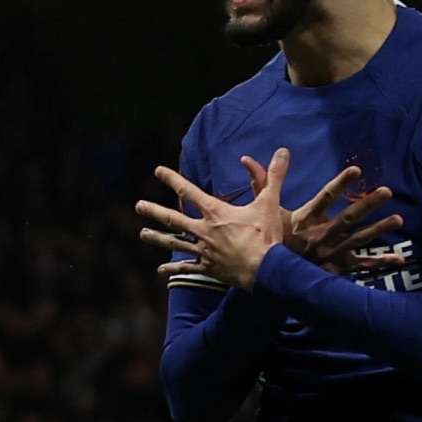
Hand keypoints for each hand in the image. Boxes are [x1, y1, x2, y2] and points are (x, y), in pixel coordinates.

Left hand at [136, 148, 289, 290]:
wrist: (266, 270)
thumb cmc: (266, 235)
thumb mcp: (270, 202)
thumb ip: (274, 176)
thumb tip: (283, 151)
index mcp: (215, 212)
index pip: (188, 191)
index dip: (172, 179)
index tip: (157, 171)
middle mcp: (203, 231)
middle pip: (173, 218)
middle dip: (154, 210)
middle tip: (138, 206)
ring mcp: (204, 251)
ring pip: (174, 243)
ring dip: (157, 238)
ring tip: (142, 234)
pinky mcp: (208, 268)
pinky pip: (186, 268)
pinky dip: (173, 268)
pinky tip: (161, 270)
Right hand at [240, 156, 404, 275]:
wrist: (269, 277)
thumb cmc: (270, 239)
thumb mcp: (265, 210)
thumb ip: (261, 182)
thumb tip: (247, 158)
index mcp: (307, 218)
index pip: (327, 196)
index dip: (341, 183)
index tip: (357, 170)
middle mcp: (323, 234)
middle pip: (349, 217)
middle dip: (369, 205)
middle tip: (387, 190)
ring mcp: (333, 252)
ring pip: (360, 239)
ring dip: (380, 229)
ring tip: (399, 219)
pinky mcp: (340, 268)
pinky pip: (362, 266)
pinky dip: (381, 263)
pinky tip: (400, 258)